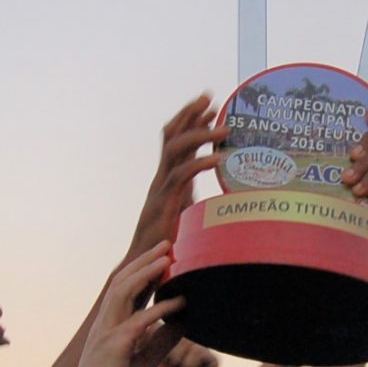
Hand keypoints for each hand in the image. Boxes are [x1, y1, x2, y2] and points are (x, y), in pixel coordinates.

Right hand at [46, 245, 186, 366]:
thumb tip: (183, 322)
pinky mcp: (113, 346)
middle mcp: (106, 323)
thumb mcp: (144, 363)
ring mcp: (106, 332)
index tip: (164, 256)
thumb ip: (161, 342)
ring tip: (168, 258)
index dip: (144, 270)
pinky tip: (178, 303)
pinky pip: (138, 321)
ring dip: (147, 272)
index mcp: (111, 326)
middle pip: (123, 280)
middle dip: (145, 260)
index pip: (127, 289)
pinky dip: (159, 309)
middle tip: (167, 244)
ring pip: (124, 291)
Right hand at [127, 95, 224, 258]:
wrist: (142, 268)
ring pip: (176, 150)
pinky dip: (201, 163)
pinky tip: (220, 158)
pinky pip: (182, 175)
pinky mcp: (164, 203)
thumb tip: (212, 199)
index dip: (188, 119)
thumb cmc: (165, 246)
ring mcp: (160, 189)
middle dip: (190, 114)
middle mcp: (160, 178)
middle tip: (209, 98)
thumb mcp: (182, 216)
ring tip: (225, 127)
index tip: (206, 103)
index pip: (174, 139)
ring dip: (200, 134)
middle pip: (171, 135)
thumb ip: (191, 201)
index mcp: (165, 178)